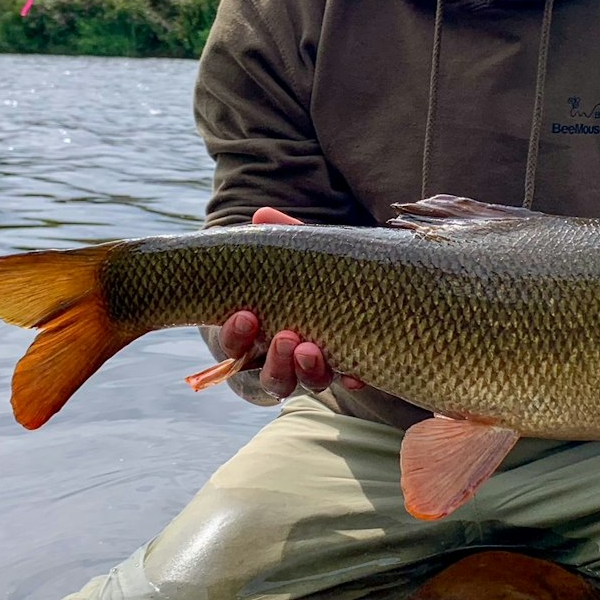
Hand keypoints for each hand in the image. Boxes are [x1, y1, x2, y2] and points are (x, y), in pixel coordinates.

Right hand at [216, 208, 364, 398]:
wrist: (363, 283)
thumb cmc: (315, 270)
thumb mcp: (301, 254)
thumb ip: (283, 237)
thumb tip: (261, 215)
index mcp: (262, 332)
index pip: (237, 346)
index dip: (236, 336)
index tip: (244, 315)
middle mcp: (289, 358)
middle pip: (272, 376)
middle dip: (275, 360)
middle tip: (285, 336)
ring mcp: (320, 367)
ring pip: (307, 384)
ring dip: (307, 371)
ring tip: (310, 349)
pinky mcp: (353, 367)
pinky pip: (350, 380)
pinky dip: (352, 377)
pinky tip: (356, 373)